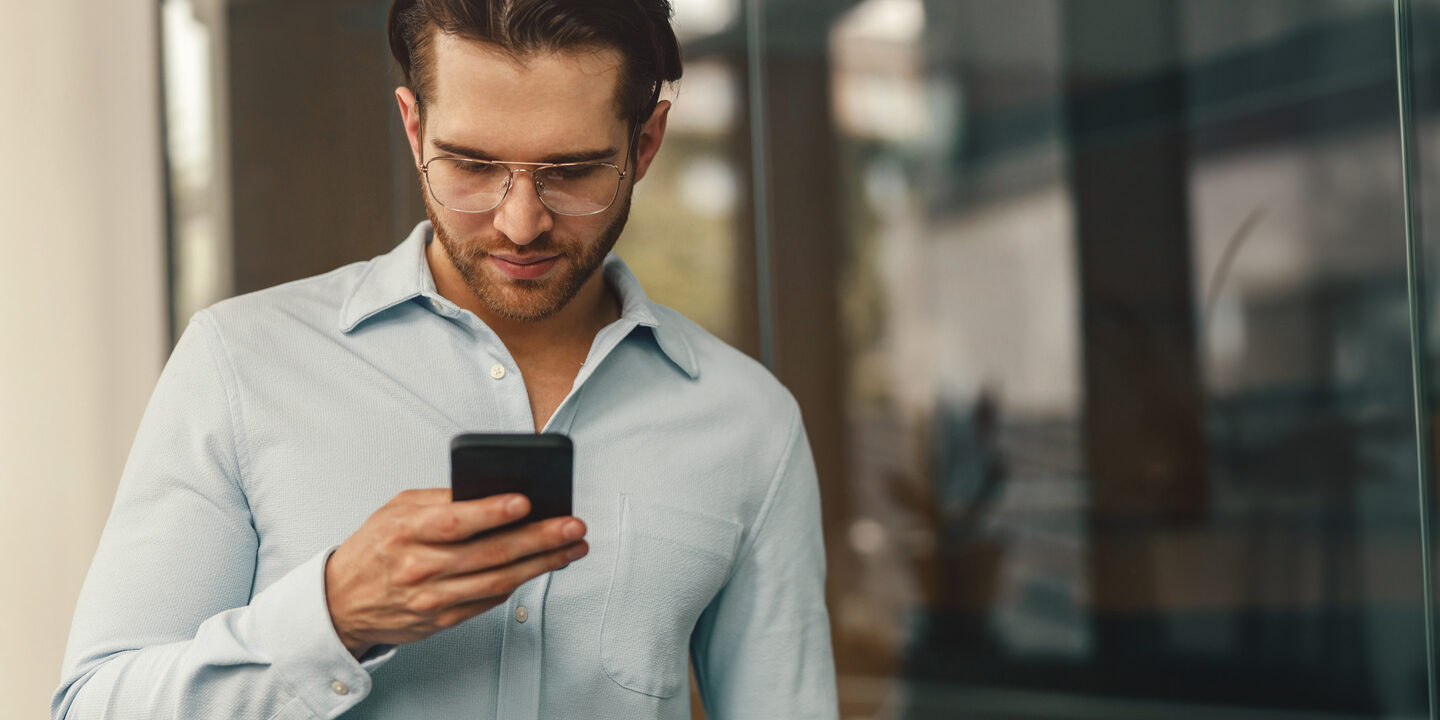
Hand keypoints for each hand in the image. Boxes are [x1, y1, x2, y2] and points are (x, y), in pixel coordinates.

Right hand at [323, 488, 587, 657]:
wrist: (342, 601)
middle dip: (539, 539)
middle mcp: (420, 567)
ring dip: (542, 564)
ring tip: (572, 547)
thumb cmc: (376, 547)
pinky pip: (489, 601)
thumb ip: (442, 499)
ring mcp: (433, 598)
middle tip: (573, 526)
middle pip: (489, 553)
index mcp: (406, 532)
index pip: (455, 521)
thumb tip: (493, 490)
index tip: (527, 501)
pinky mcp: (443, 620)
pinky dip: (519, 583)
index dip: (493, 512)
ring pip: (498, 581)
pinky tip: (543, 566)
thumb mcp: (397, 510)